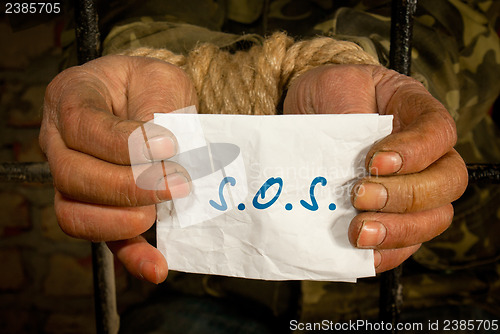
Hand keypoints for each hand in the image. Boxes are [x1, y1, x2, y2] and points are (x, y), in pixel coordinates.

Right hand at [40, 55, 196, 282]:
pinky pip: (103, 239)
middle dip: (129, 186)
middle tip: (177, 182)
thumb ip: (158, 109)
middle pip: (73, 175)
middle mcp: (60, 142)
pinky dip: (130, 256)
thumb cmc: (152, 86)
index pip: (83, 126)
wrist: (150, 99)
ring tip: (167, 207)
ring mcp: (73, 180)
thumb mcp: (160, 81)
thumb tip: (164, 155)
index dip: (124, 142)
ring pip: (75, 214)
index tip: (170, 146)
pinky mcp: (97, 209)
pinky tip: (157, 266)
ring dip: (123, 220)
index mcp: (73, 98)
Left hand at [283, 64, 467, 272]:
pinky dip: (386, 252)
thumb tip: (354, 158)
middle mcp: (425, 154)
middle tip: (361, 197)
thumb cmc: (329, 94)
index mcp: (416, 113)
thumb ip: (350, 113)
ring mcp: (411, 187)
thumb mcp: (336, 86)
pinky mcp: (390, 215)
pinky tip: (361, 251)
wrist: (309, 114)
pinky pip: (405, 243)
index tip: (375, 161)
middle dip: (406, 196)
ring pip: (433, 219)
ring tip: (359, 232)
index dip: (416, 152)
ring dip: (399, 231)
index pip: (438, 134)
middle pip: (447, 182)